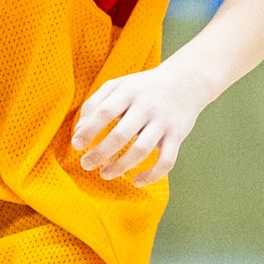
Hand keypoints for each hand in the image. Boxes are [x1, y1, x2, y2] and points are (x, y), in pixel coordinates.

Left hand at [72, 64, 209, 185]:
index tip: (77, 145)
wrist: (187, 81)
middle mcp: (146, 107)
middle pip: (120, 134)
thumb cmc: (142, 87)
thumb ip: (95, 104)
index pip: (104, 112)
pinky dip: (152, 175)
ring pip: (141, 150)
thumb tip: (78, 130)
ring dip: (121, 166)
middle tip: (86, 164)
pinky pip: (167, 160)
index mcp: (128, 93)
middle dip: (100, 153)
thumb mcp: (117, 86)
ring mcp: (163, 122)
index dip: (88, 130)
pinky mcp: (177, 135)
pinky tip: (137, 181)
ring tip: (104, 174)